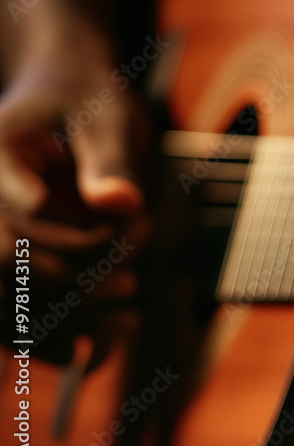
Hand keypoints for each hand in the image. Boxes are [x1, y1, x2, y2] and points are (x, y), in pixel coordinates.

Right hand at [0, 15, 149, 366]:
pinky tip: (101, 347)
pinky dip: (57, 337)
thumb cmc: (88, 97)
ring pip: (9, 302)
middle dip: (75, 281)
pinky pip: (20, 316)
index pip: (18, 213)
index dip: (67, 238)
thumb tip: (120, 203)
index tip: (128, 229)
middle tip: (130, 286)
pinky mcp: (13, 264)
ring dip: (66, 321)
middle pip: (11, 265)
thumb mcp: (107, 115)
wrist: (69, 100)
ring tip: (127, 326)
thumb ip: (111, 158)